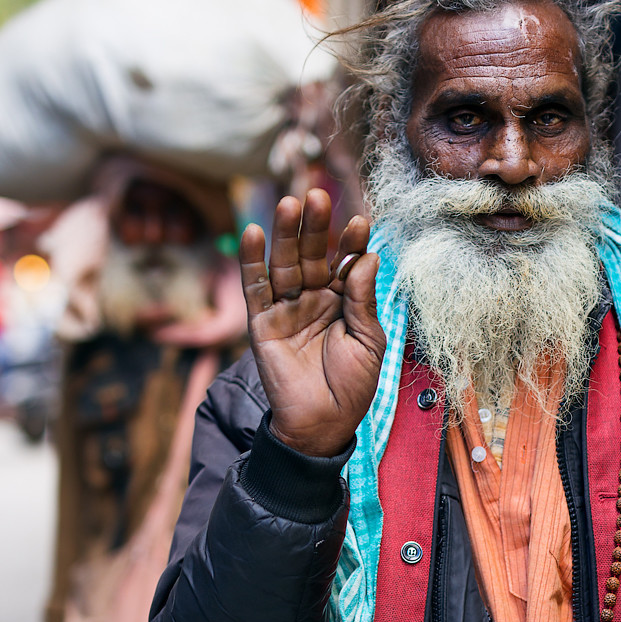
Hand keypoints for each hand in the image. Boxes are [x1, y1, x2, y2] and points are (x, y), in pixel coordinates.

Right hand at [239, 188, 385, 457]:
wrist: (323, 424)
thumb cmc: (352, 387)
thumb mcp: (368, 341)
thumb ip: (363, 299)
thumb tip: (367, 258)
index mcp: (344, 302)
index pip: (347, 263)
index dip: (352, 243)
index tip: (360, 222)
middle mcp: (315, 299)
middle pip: (313, 255)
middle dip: (316, 227)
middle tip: (318, 196)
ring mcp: (287, 309)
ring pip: (284, 264)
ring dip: (285, 235)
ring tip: (290, 204)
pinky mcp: (262, 323)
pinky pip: (256, 288)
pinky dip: (252, 261)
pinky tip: (253, 232)